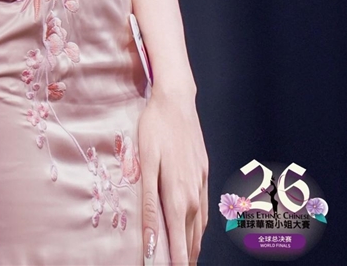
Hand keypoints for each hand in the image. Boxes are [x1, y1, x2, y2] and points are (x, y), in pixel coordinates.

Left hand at [138, 88, 207, 263]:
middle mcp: (193, 195)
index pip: (179, 245)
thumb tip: (151, 242)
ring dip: (193, 245)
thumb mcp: (145, 166)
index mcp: (177, 196)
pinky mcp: (203, 172)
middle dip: (184, 257)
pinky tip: (193, 227)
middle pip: (191, 239)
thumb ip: (149, 207)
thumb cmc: (155, 128)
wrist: (176, 101)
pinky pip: (204, 207)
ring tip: (185, 258)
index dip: (176, 264)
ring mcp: (201, 183)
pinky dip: (198, 225)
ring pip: (200, 226)